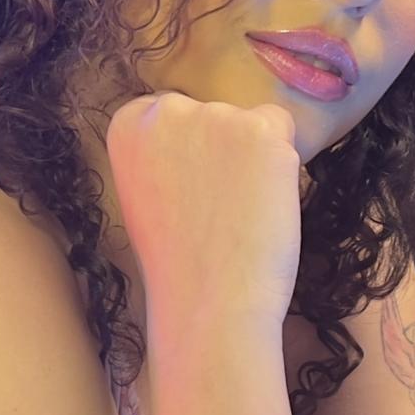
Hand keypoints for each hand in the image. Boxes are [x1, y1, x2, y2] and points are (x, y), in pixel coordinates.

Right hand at [105, 90, 303, 323]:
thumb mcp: (144, 195)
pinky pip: (287, 135)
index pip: (174, 112)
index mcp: (127, 124)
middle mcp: (166, 110)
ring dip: (256, 160)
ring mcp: (216, 116)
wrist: (206, 304)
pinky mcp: (261, 130)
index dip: (191, 154)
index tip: (187, 192)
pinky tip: (262, 207)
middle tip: (215, 208)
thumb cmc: (177, 264)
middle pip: (216, 113)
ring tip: (238, 213)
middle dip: (223, 152)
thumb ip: (164, 154)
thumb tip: (205, 136)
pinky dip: (283, 170)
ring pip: (254, 123)